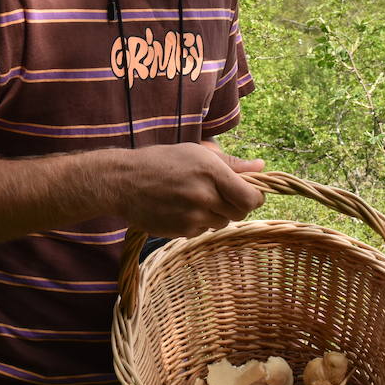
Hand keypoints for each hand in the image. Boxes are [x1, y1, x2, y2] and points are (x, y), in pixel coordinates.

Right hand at [109, 142, 265, 238]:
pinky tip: (183, 209)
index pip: (251, 197)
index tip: (250, 193)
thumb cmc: (162, 161)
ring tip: (197, 199)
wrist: (124, 182)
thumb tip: (261, 167)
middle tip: (222, 195)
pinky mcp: (182, 231)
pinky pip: (203, 230)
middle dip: (236, 205)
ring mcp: (193, 216)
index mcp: (212, 172)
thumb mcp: (197, 153)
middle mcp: (205, 196)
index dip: (255, 197)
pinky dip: (199, 222)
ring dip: (217, 214)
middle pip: (240, 213)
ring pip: (222, 223)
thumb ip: (232, 163)